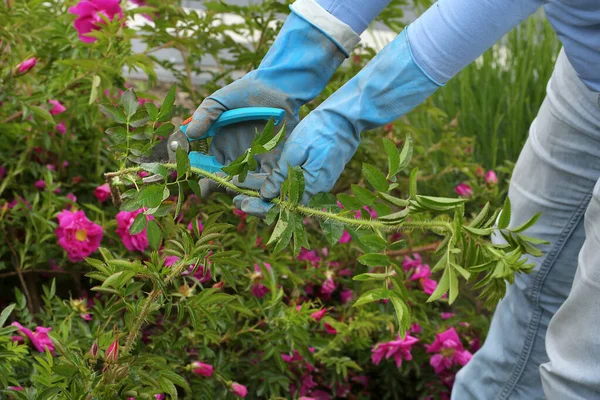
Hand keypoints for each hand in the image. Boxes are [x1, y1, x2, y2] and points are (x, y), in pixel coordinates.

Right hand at [183, 1, 358, 197]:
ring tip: (244, 198)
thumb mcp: (220, 102)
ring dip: (247, 195)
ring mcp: (258, 163)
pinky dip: (269, 189)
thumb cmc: (246, 92)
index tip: (201, 188)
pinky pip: (273, 180)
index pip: (208, 172)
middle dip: (224, 192)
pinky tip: (265, 192)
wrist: (277, 86)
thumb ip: (205, 116)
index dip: (203, 182)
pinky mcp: (279, 161)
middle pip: (228, 184)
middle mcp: (238, 160)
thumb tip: (189, 134)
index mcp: (221, 149)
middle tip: (225, 193)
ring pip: (250, 187)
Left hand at [234, 29, 440, 217]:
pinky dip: (275, 186)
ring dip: (264, 194)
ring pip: (286, 195)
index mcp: (310, 187)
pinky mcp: (316, 175)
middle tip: (234, 199)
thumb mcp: (295, 151)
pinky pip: (293, 187)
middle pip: (282, 204)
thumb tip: (266, 195)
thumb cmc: (320, 131)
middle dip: (258, 203)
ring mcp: (316, 184)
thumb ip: (281, 175)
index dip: (259, 207)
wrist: (344, 119)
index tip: (240, 203)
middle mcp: (314, 190)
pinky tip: (259, 182)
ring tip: (241, 191)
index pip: (281, 207)